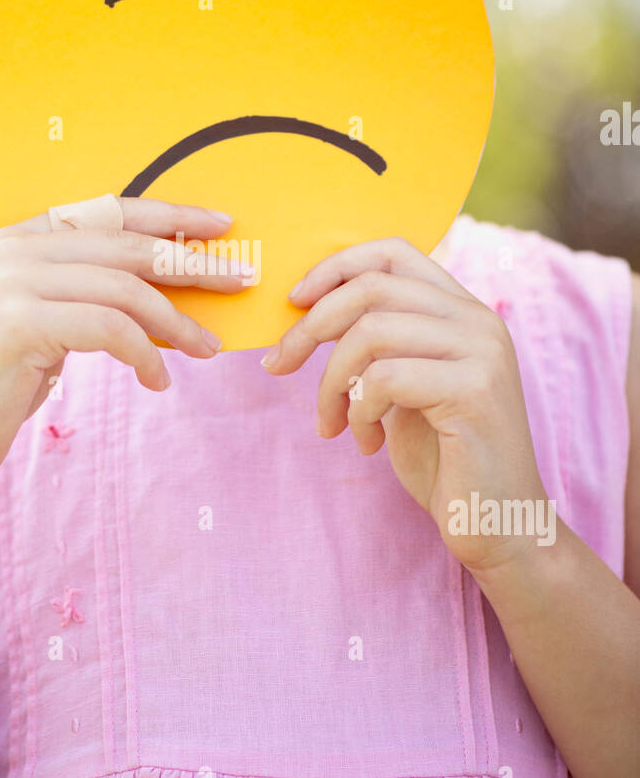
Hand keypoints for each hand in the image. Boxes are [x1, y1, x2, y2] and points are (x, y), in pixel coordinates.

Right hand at [0, 197, 248, 494]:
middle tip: (240, 281)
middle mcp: (15, 248)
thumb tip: (167, 284)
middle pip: (127, 245)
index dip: (171, 216)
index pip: (111, 211)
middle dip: (192, 263)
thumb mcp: (46, 320)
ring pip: (125, 289)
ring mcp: (14, 283)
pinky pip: (110, 331)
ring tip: (209, 349)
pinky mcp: (20, 324)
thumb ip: (87, 290)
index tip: (223, 227)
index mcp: (20, 236)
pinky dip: (146, 355)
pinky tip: (159, 381)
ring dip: (177, 321)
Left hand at [261, 237, 546, 571]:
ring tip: (332, 423)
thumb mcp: (404, 387)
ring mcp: (482, 352)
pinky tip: (367, 444)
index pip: (393, 252)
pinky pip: (385, 378)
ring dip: (330, 381)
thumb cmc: (443, 458)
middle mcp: (479, 320)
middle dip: (310, 327)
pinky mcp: (475, 391)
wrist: (498, 524)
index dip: (335, 267)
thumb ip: (379, 345)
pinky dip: (358, 411)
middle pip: (372, 288)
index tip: (294, 302)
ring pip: (371, 332)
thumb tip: (306, 310)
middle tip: (278, 365)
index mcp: (463, 311)